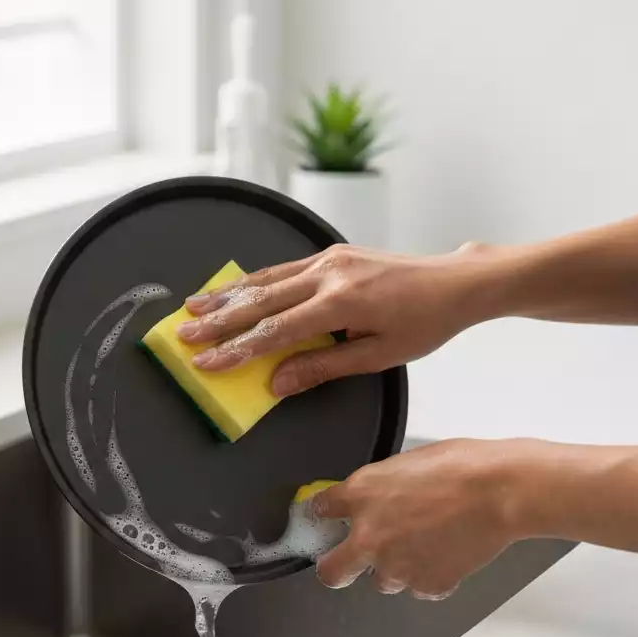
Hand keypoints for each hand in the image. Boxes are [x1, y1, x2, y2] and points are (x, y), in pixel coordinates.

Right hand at [178, 243, 496, 395]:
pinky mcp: (332, 253)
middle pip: (261, 300)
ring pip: (266, 278)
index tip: (206, 362)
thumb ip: (322, 367)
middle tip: (183, 334)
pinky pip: (283, 268)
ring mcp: (329, 259)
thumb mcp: (377, 356)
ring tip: (193, 306)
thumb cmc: (424, 324)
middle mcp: (329, 274)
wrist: (454, 282)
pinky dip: (253, 280)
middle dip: (219, 320)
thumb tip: (275, 383)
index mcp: (341, 303)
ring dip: (227, 295)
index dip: (236, 349)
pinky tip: (232, 290)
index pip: (275, 331)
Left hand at [311, 438, 545, 599]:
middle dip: (335, 566)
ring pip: (380, 581)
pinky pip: (418, 587)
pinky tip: (443, 552)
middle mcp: (370, 537)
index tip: (329, 517)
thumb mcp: (403, 462)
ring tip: (419, 544)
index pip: (320, 510)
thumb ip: (377, 486)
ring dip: (392, 568)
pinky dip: (427, 575)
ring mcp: (397, 567)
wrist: (499, 491)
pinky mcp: (427, 585)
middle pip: (331, 572)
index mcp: (360, 495)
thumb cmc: (459, 467)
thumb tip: (371, 498)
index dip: (324, 514)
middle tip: (347, 558)